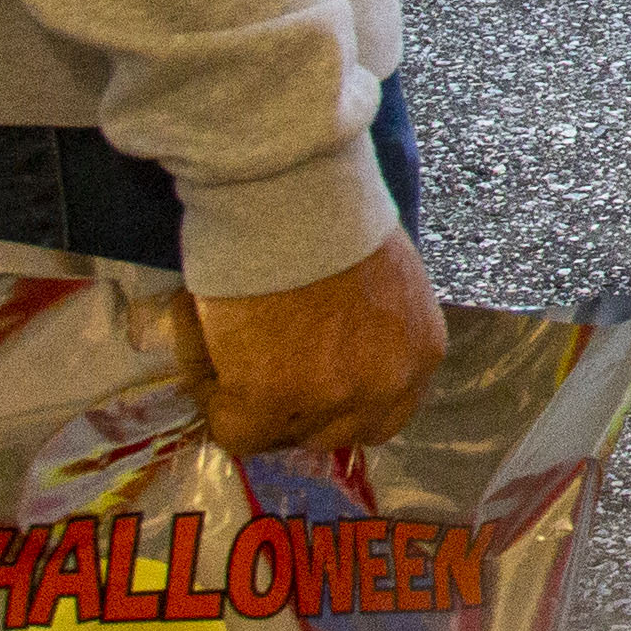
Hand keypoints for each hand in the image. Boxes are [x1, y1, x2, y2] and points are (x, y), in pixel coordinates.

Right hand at [183, 231, 445, 458]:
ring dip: (251, 403)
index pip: (384, 416)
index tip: (307, 385)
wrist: (294, 196)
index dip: (340, 406)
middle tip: (260, 373)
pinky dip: (213, 398)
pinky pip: (235, 429)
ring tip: (229, 354)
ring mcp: (330, 398)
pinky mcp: (271, 399)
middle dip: (297, 411)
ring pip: (279, 434)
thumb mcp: (387, 283)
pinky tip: (209, 355)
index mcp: (421, 353)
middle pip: (333, 433)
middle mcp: (386, 386)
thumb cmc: (336, 218)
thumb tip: (335, 352)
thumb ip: (375, 330)